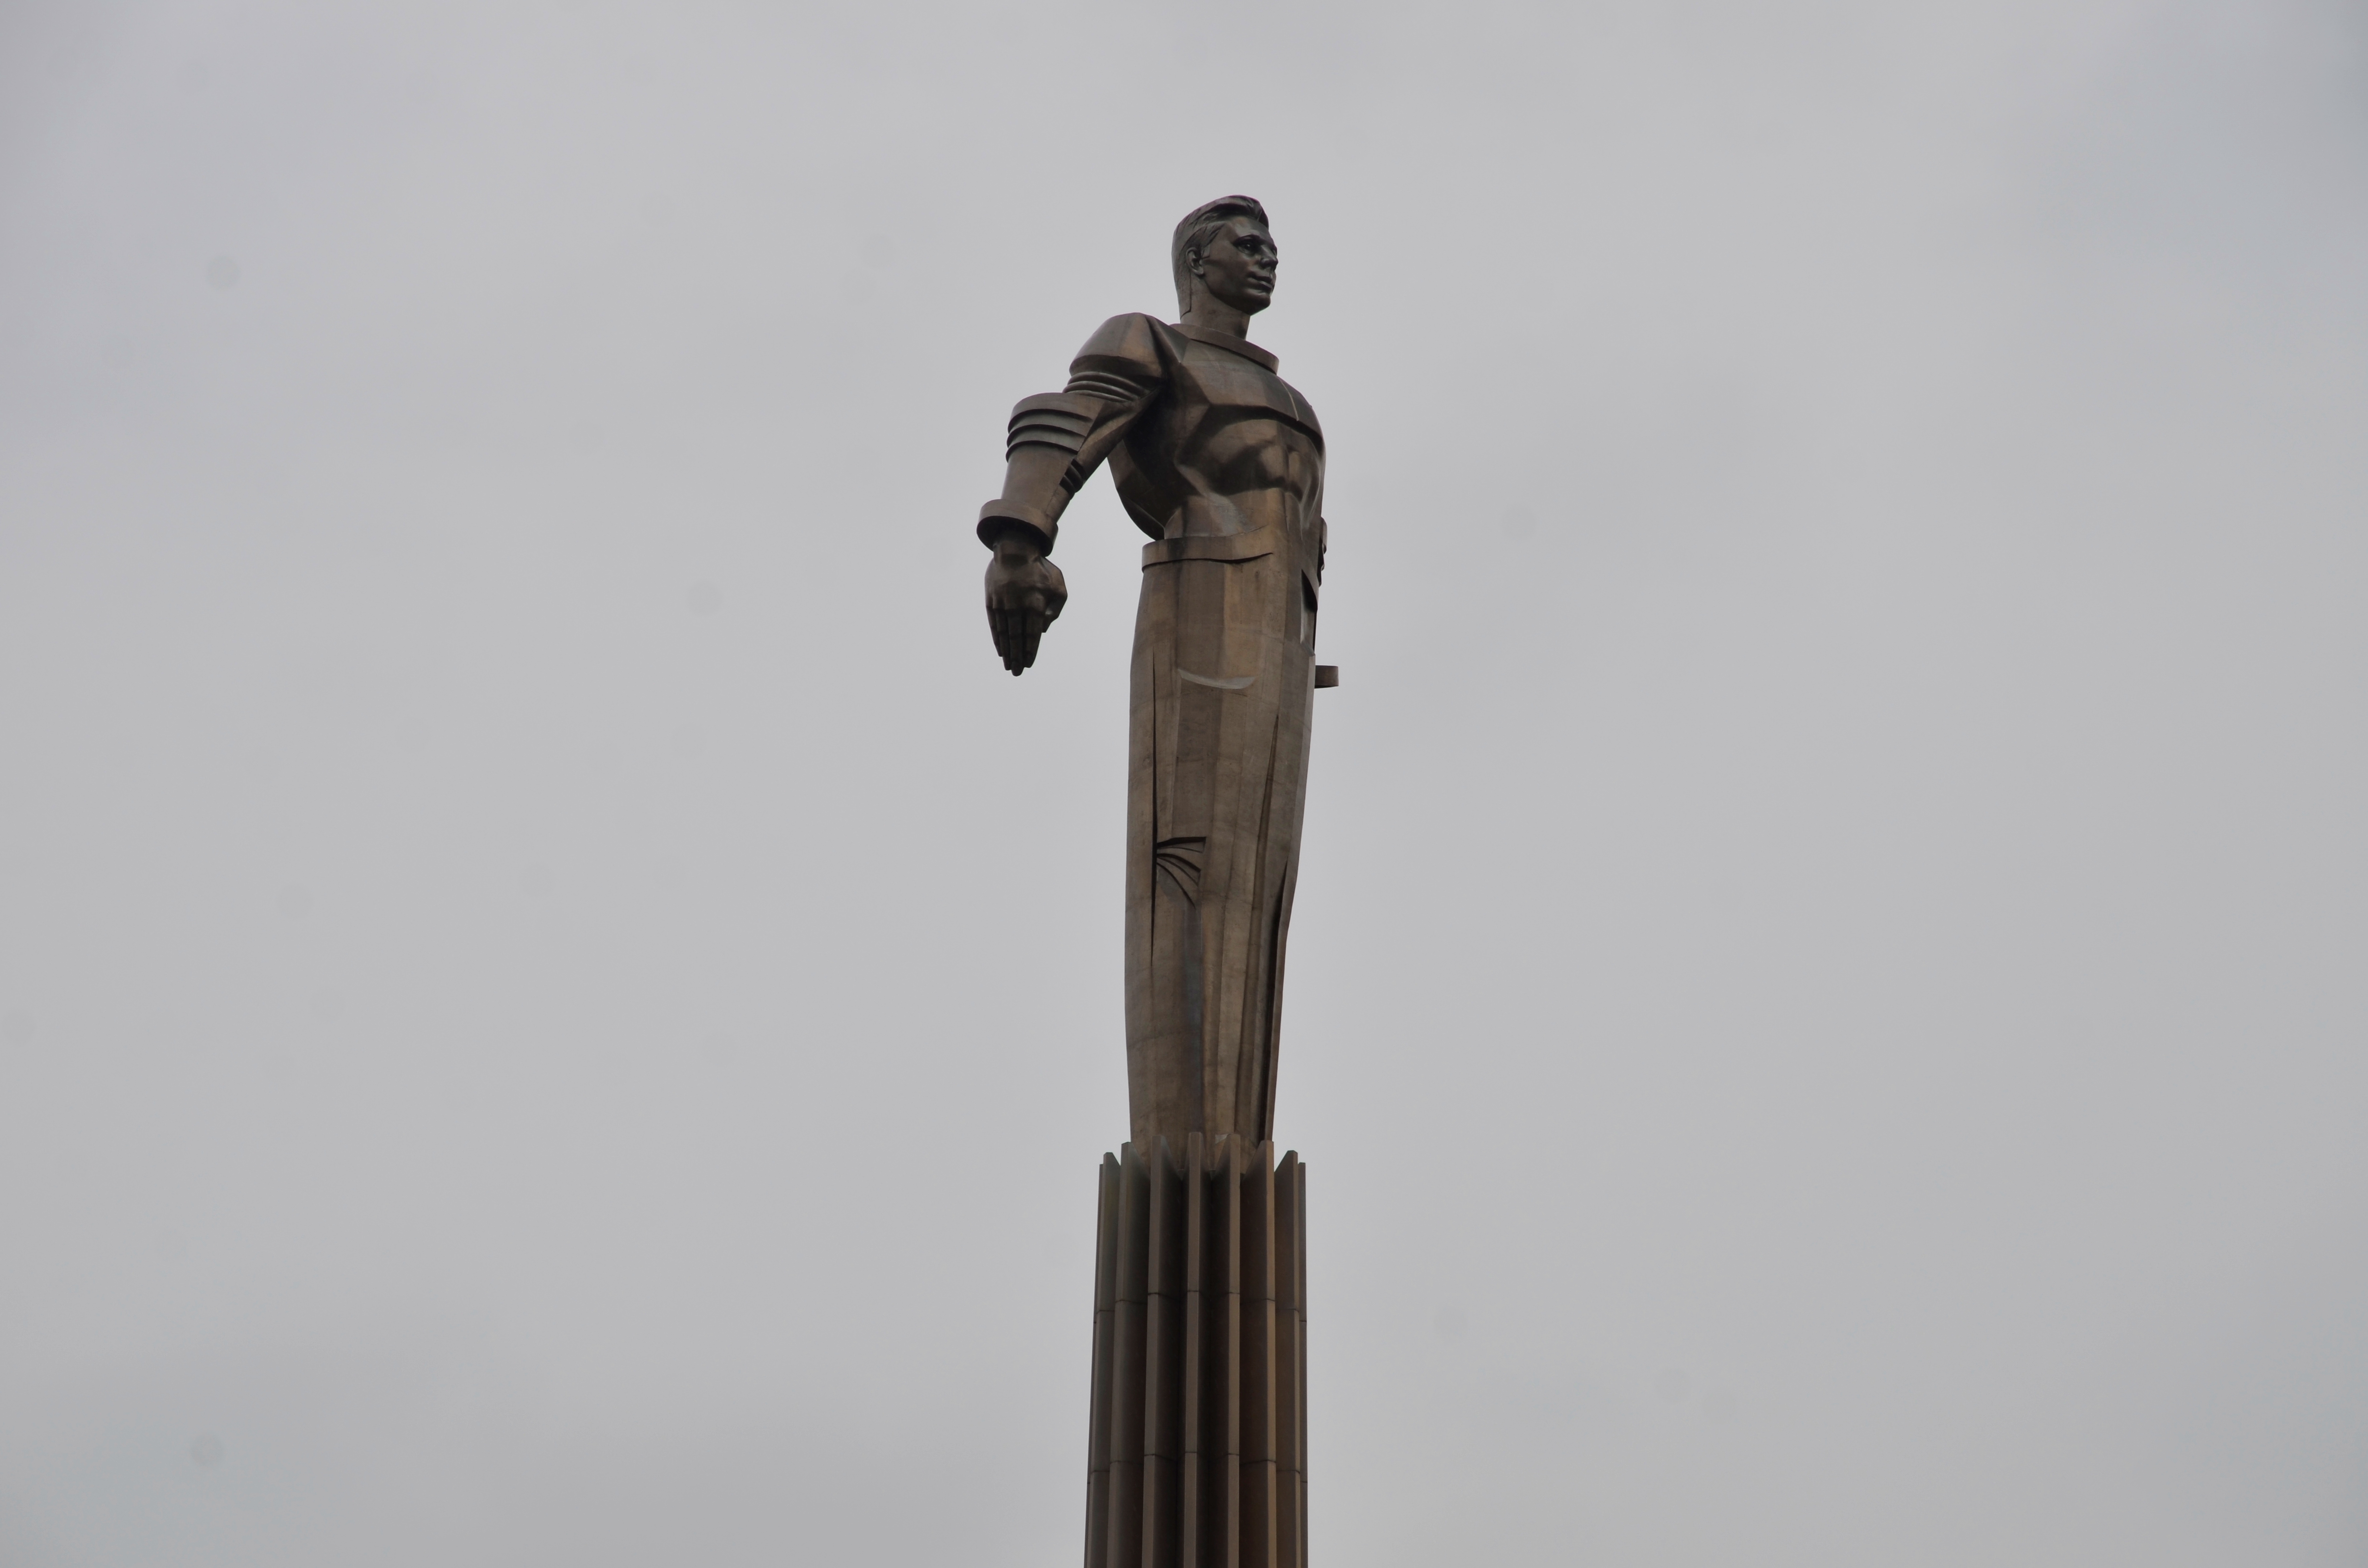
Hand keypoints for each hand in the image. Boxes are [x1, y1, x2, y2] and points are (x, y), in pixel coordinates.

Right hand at [984, 537, 1066, 674]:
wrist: (1015, 548)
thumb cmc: (1041, 568)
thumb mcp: (1058, 586)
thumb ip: (1056, 610)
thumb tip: (1043, 630)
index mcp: (1035, 604)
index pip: (1033, 634)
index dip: (1030, 651)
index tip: (1029, 663)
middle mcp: (1017, 606)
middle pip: (1017, 638)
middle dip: (1017, 657)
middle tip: (1017, 673)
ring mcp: (1002, 604)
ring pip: (1004, 634)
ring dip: (1006, 652)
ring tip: (1008, 666)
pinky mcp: (991, 601)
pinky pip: (994, 624)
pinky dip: (997, 639)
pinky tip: (1000, 650)